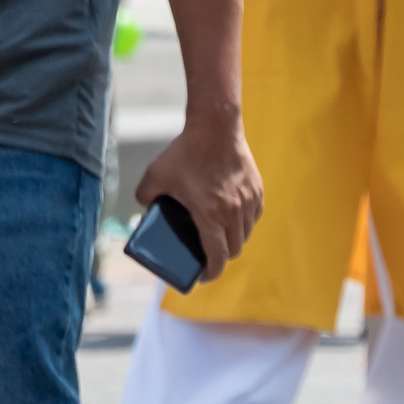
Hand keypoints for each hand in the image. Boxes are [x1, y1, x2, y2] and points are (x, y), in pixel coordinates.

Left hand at [133, 113, 261, 281]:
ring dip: (233, 240)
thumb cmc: (185, 153)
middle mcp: (234, 213)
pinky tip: (230, 215)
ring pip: (245, 235)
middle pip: (234, 250)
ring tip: (219, 234)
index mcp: (210, 215)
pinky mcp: (257, 192)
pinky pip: (252, 217)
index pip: (218, 258)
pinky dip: (242, 222)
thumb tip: (146, 210)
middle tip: (208, 253)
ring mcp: (249, 203)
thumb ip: (146, 197)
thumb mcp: (155, 176)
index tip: (202, 276)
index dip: (211, 273)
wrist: (216, 127)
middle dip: (222, 257)